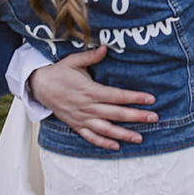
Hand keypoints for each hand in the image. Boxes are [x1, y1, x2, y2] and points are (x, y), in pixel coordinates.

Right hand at [29, 45, 158, 150]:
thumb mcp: (73, 61)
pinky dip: (103, 143)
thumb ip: (90, 56)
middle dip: (136, 117)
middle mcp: (88, 107)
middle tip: (154, 118)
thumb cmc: (59, 72)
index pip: (117, 96)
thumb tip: (105, 48)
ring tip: (139, 138)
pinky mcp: (76, 125)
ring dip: (123, 134)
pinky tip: (116, 146)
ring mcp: (82, 118)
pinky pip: (91, 137)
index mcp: (90, 90)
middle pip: (116, 114)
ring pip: (106, 129)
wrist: (40, 86)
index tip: (150, 99)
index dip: (135, 98)